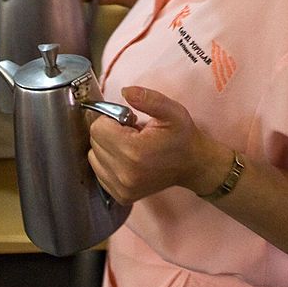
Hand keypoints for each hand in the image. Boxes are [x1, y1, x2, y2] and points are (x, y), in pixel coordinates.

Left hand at [87, 86, 229, 204]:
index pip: (98, 128)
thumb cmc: (182, 136)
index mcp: (134, 151)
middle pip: (94, 142)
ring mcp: (122, 188)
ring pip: (93, 157)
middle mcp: (124, 173)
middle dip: (109, 132)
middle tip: (132, 133)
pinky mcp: (121, 195)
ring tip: (130, 146)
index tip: (129, 120)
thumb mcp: (171, 111)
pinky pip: (99, 172)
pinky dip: (108, 162)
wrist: (193, 165)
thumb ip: (147, 98)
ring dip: (107, 148)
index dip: (111, 119)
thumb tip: (124, 91)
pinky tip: (128, 159)